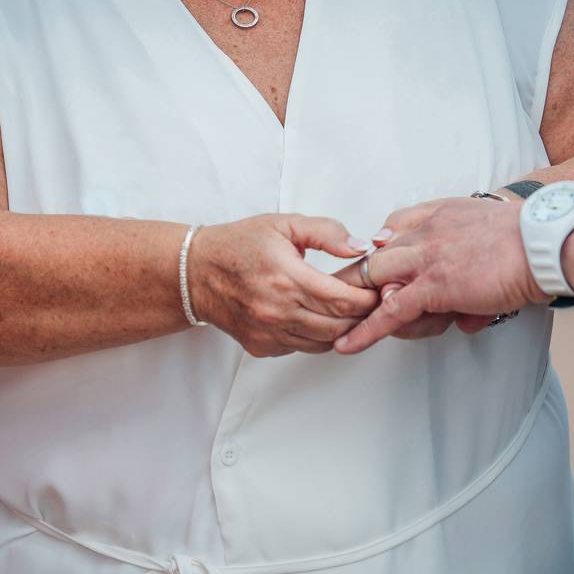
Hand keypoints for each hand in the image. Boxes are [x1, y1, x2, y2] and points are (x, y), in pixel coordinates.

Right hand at [190, 215, 377, 356]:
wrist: (196, 273)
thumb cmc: (239, 245)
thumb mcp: (284, 225)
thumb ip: (327, 232)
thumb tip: (361, 247)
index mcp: (286, 277)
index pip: (343, 300)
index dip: (368, 298)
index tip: (377, 289)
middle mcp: (278, 310)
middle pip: (339, 326)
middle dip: (362, 315)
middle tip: (371, 301)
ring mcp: (269, 332)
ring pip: (325, 342)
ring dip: (343, 329)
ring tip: (349, 310)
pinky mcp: (263, 347)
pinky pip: (304, 348)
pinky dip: (318, 336)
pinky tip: (319, 317)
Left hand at [332, 198, 548, 353]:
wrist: (547, 244)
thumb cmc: (532, 243)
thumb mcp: (494, 243)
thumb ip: (471, 273)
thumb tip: (463, 320)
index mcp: (439, 214)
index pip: (394, 226)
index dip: (385, 250)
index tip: (381, 268)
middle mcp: (425, 231)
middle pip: (378, 258)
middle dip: (368, 283)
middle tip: (359, 303)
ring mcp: (425, 258)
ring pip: (380, 285)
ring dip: (378, 309)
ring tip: (378, 328)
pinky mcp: (432, 287)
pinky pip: (389, 311)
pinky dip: (366, 330)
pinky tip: (347, 345)